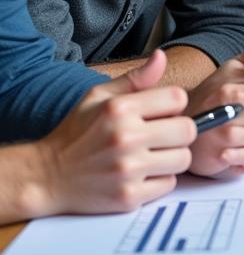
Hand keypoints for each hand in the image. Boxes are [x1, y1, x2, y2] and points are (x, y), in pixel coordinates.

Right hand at [35, 50, 195, 215]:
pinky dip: (159, 181)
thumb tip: (161, 57)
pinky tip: (140, 175)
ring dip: (172, 158)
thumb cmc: (75, 133)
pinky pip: (168, 185)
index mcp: (120, 109)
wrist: (44, 177)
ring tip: (151, 155)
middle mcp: (125, 138)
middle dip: (178, 132)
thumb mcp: (98, 97)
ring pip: (183, 159)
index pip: (178, 98)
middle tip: (161, 136)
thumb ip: (135, 79)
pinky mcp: (128, 197)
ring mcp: (127, 170)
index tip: (161, 113)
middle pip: (188, 130)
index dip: (174, 105)